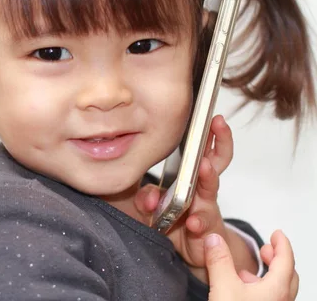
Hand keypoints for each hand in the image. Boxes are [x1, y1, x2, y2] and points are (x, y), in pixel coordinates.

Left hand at [135, 116, 237, 271]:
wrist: (191, 251)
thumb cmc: (174, 220)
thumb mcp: (155, 206)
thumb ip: (147, 198)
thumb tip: (149, 197)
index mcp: (193, 178)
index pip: (203, 150)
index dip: (209, 134)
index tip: (211, 116)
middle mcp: (203, 189)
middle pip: (217, 161)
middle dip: (220, 141)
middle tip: (218, 124)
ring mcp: (206, 208)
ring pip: (210, 190)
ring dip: (207, 177)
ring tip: (204, 167)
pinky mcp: (206, 229)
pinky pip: (202, 223)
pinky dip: (197, 222)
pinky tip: (192, 222)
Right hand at [205, 230, 299, 300]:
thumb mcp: (223, 286)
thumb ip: (219, 261)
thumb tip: (214, 239)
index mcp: (277, 289)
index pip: (286, 259)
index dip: (282, 243)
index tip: (277, 234)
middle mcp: (281, 300)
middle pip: (288, 275)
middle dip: (277, 259)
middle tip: (265, 249)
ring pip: (279, 288)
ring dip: (268, 275)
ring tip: (246, 271)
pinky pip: (270, 298)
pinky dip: (261, 288)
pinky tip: (242, 290)